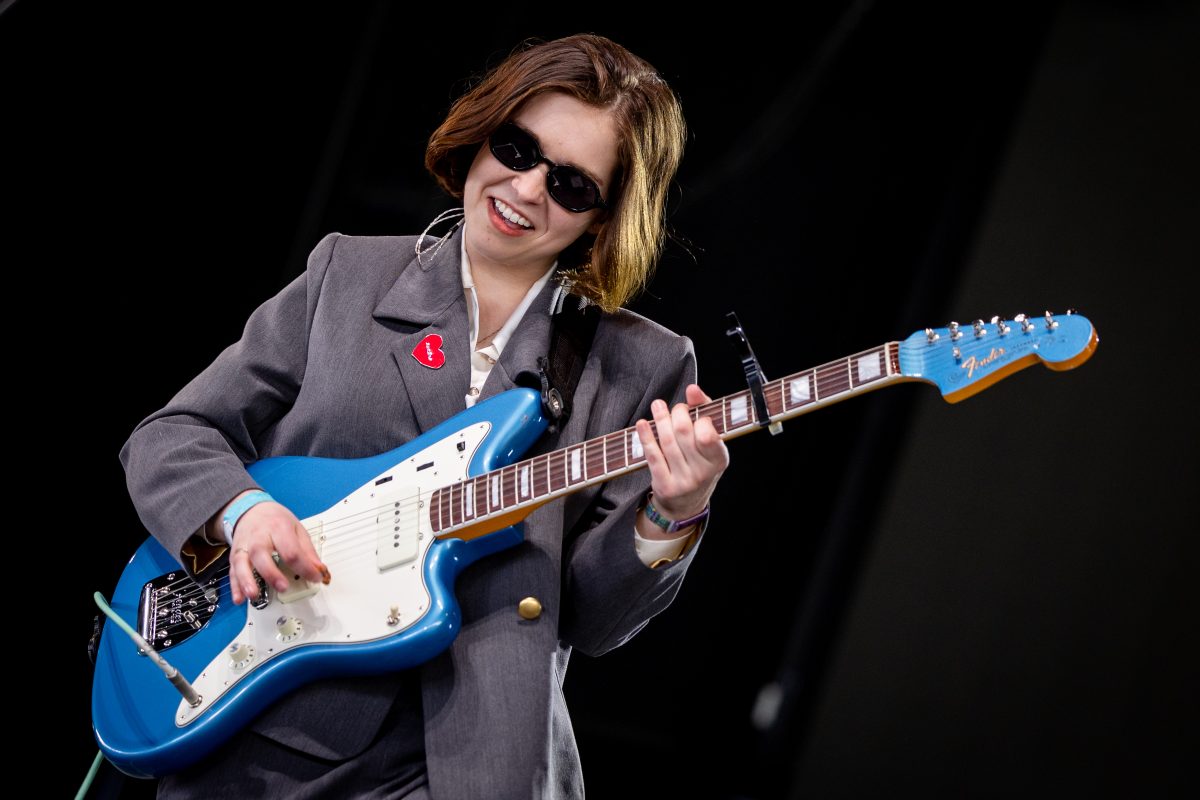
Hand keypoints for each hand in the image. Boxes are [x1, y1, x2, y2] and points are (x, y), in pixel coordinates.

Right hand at [228, 498, 329, 604]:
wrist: (252, 510)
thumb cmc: (275, 520)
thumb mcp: (297, 529)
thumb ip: (308, 550)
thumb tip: (319, 569)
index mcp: (278, 528)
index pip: (291, 550)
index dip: (304, 567)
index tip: (315, 578)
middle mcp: (259, 537)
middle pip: (261, 554)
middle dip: (271, 573)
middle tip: (283, 587)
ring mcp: (245, 546)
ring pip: (242, 563)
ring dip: (247, 581)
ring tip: (254, 595)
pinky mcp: (235, 555)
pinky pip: (232, 571)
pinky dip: (235, 586)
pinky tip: (239, 598)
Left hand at [635, 384, 729, 533]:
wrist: (686, 503)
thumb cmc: (699, 463)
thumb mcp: (710, 442)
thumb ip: (704, 412)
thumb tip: (692, 389)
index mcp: (718, 460)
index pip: (708, 434)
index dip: (698, 418)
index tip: (692, 411)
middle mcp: (702, 473)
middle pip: (684, 433)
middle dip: (677, 414)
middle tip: (674, 409)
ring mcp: (683, 481)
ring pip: (667, 442)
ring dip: (660, 419)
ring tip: (657, 405)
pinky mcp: (664, 485)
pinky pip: (653, 457)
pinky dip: (646, 437)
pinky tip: (642, 424)